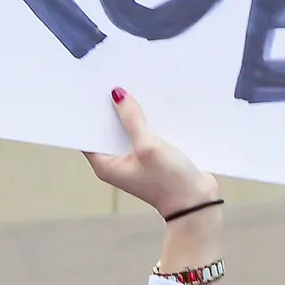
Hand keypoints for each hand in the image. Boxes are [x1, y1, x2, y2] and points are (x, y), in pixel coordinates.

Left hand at [89, 86, 222, 270]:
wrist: (197, 203)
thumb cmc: (169, 181)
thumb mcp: (148, 146)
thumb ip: (132, 120)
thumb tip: (117, 95)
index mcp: (106, 165)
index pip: (88, 135)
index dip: (88, 114)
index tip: (89, 91)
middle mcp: (116, 163)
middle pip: (108, 130)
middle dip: (111, 109)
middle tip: (112, 81)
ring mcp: (134, 161)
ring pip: (127, 130)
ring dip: (131, 113)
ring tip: (132, 86)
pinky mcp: (151, 157)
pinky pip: (143, 134)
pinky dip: (146, 122)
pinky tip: (151, 104)